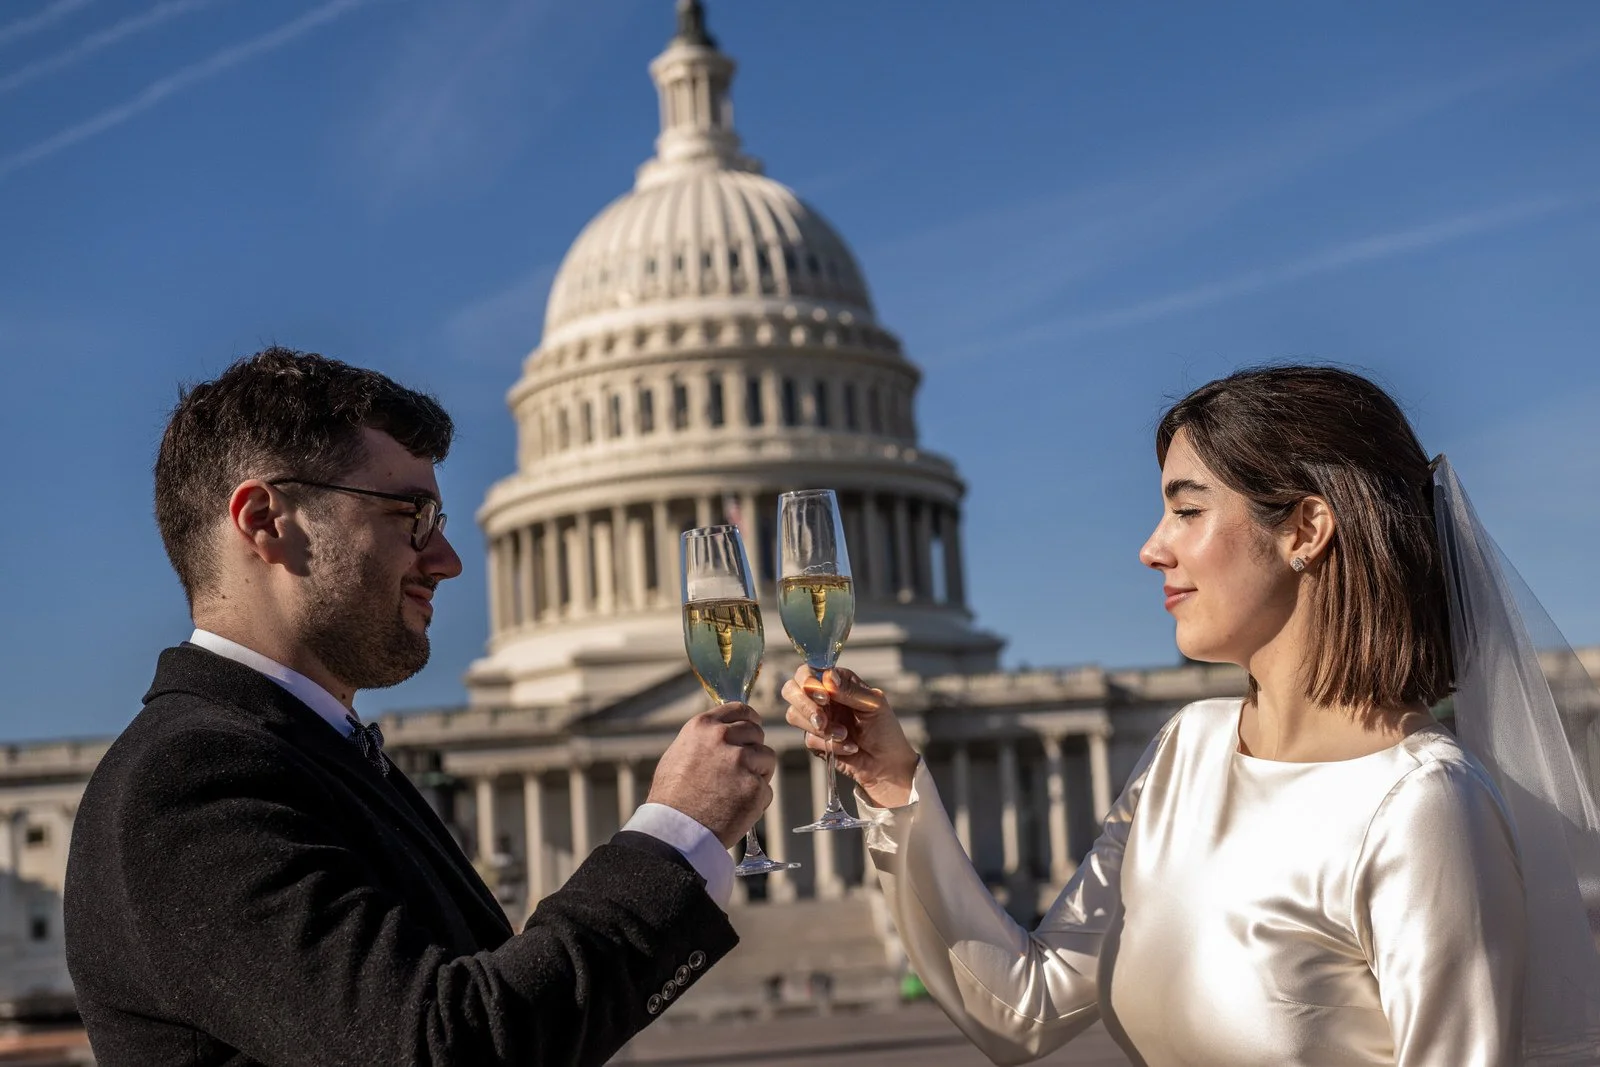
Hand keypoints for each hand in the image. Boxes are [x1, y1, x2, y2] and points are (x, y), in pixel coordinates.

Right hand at [647, 702, 776, 848]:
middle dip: (754, 749)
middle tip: (743, 770)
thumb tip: (724, 732)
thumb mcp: (679, 754)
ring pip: (767, 759)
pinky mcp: (755, 787)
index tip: (752, 730)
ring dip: (758, 773)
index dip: (750, 721)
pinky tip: (736, 809)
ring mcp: (741, 762)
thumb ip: (704, 740)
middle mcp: (724, 738)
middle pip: (757, 733)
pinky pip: (766, 789)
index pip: (741, 710)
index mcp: (703, 726)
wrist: (675, 831)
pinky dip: (756, 800)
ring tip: (737, 791)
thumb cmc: (672, 797)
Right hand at [782, 666, 918, 807]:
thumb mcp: (874, 705)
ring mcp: (817, 719)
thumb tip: (828, 677)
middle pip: (791, 690)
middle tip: (821, 720)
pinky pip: (809, 739)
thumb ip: (850, 690)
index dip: (809, 681)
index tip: (824, 697)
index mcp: (838, 683)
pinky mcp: (815, 740)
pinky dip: (830, 744)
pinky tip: (849, 748)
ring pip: (794, 715)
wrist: (887, 765)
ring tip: (844, 735)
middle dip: (804, 705)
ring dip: (819, 728)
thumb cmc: (886, 731)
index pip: (809, 671)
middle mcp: (823, 698)